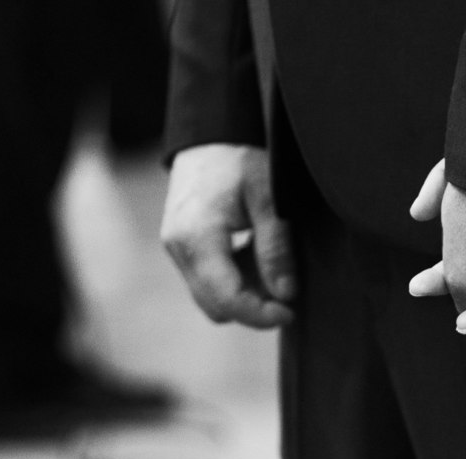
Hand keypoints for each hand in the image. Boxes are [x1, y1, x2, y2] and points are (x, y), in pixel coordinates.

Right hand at [161, 144, 295, 327]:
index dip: (260, 315)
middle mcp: (179, 249)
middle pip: (216, 307)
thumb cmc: (240, 160)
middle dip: (253, 309)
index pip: (227, 299)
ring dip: (244, 295)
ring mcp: (176, 250)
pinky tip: (255, 258)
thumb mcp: (269, 199)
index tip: (290, 313)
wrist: (209, 137)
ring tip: (272, 269)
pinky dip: (233, 282)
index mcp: (198, 237)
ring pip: (211, 298)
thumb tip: (285, 294)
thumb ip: (276, 248)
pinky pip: (207, 282)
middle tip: (288, 296)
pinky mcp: (181, 249)